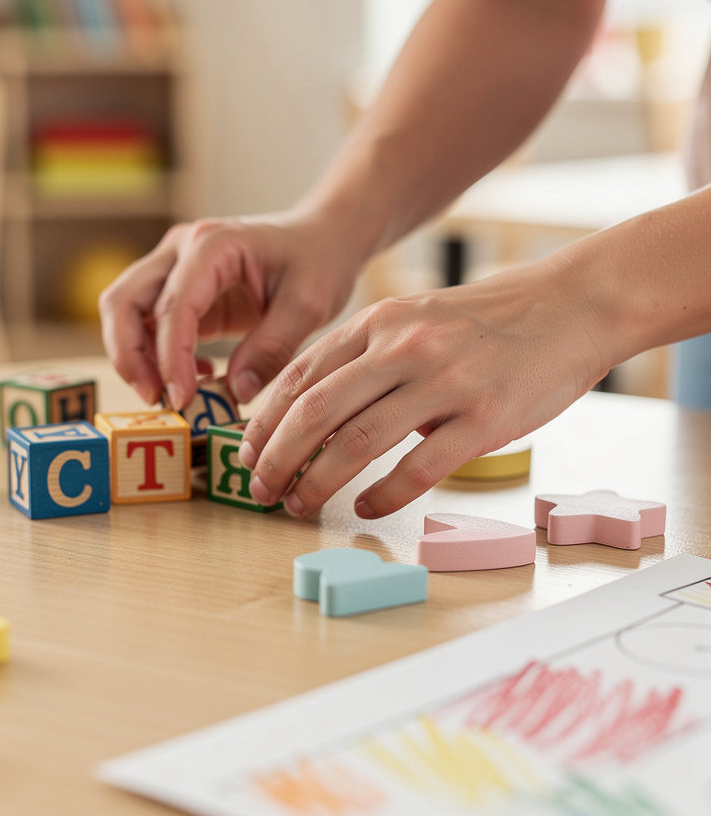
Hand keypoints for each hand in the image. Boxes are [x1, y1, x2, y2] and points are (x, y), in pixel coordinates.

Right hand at [99, 210, 363, 409]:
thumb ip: (272, 348)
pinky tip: (197, 373)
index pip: (172, 305)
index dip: (170, 357)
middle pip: (124, 300)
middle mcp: (182, 248)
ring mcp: (174, 265)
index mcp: (213, 244)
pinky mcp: (178, 288)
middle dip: (130, 356)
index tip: (181, 397)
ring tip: (172, 393)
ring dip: (135, 357)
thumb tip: (235, 392)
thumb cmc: (320, 260)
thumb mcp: (309, 305)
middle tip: (156, 399)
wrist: (322, 238)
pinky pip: (147, 322)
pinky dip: (156, 353)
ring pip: (124, 310)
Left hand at [238, 259, 612, 517]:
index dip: (265, 421)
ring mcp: (444, 382)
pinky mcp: (484, 419)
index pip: (300, 376)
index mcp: (378, 321)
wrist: (569, 307)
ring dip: (317, 482)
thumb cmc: (483, 322)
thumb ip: (364, 357)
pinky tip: (364, 508)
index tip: (246, 453)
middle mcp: (403, 347)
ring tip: (299, 505)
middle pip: (315, 412)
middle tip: (259, 490)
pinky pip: (418, 468)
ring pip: (356, 442)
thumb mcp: (412, 319)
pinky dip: (382, 495)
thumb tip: (311, 415)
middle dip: (276, 459)